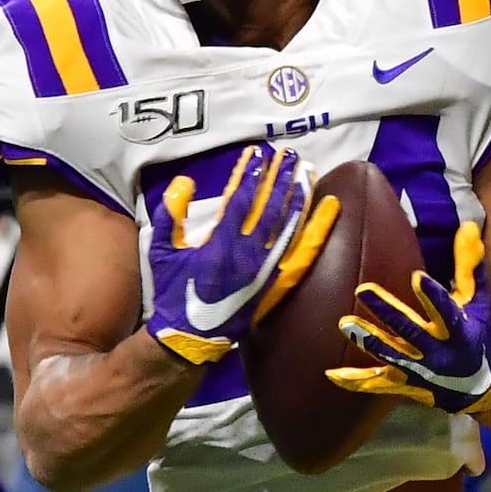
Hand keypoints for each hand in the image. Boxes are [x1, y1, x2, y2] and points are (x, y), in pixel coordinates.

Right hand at [145, 146, 338, 365]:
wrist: (191, 337)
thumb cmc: (173, 292)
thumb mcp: (161, 251)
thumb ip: (170, 214)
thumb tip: (185, 182)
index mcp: (220, 244)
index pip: (241, 200)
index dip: (251, 174)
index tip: (258, 154)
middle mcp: (249, 254)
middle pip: (271, 207)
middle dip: (280, 177)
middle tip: (289, 155)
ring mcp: (267, 269)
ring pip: (290, 224)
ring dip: (300, 195)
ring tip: (308, 170)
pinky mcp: (277, 282)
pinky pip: (304, 252)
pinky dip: (318, 229)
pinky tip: (329, 209)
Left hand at [327, 222, 490, 414]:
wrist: (479, 387)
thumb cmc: (476, 334)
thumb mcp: (477, 300)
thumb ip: (469, 265)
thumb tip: (468, 226)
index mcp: (459, 330)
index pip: (445, 310)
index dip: (432, 295)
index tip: (416, 277)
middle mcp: (438, 352)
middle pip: (410, 330)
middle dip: (387, 312)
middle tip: (363, 289)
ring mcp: (419, 370)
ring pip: (391, 355)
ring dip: (368, 340)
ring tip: (345, 323)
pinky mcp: (405, 383)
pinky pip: (377, 382)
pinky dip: (355, 380)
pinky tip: (331, 374)